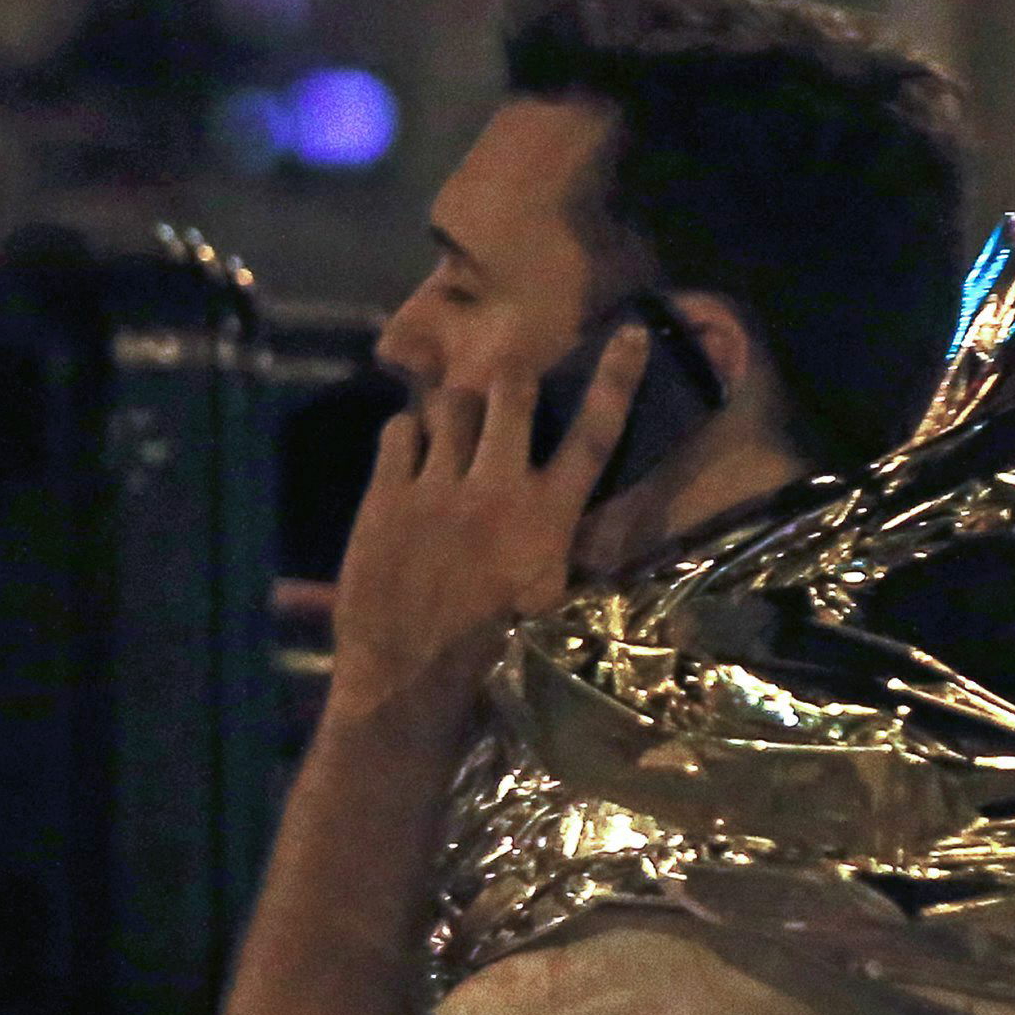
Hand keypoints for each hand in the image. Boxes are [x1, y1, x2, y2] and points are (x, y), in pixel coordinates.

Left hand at [331, 326, 647, 720]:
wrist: (412, 681)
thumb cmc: (496, 657)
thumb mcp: (554, 602)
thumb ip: (566, 546)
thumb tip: (584, 518)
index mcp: (548, 517)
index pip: (594, 432)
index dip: (616, 377)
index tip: (628, 334)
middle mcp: (496, 487)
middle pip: (511, 392)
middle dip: (511, 381)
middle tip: (506, 388)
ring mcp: (435, 487)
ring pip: (450, 405)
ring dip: (457, 410)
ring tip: (454, 431)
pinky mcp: (385, 497)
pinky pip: (397, 431)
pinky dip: (407, 435)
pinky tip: (412, 455)